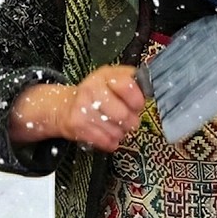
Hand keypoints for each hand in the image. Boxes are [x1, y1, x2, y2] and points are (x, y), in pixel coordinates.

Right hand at [9, 65, 144, 151]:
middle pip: (122, 114)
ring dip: (120, 133)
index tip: (138, 106)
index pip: (127, 86)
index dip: (137, 100)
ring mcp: (82, 106)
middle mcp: (92, 88)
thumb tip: (151, 91)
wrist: (66, 106)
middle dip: (130, 122)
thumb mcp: (114, 81)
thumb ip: (133, 83)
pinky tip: (109, 137)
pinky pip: (104, 141)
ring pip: (115, 130)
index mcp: (105, 75)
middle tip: (129, 122)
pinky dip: (110, 142)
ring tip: (116, 128)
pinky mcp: (76, 124)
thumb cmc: (98, 95)